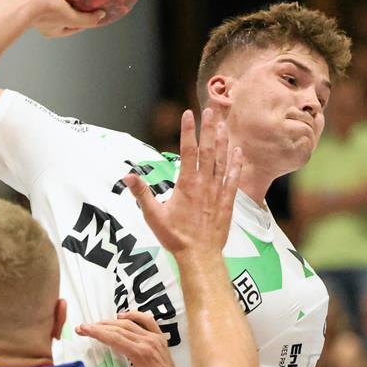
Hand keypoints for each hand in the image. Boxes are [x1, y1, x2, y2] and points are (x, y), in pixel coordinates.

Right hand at [19, 0, 106, 37]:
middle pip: (66, 11)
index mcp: (53, 29)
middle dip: (75, 4)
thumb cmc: (46, 12)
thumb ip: (87, 19)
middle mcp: (46, 18)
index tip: (95, 11)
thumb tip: (102, 15)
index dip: (86, 19)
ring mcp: (38, 4)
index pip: (75, 25)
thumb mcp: (72, 18)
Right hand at [77, 310, 182, 366]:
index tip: (82, 330)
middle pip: (118, 329)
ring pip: (129, 323)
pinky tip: (121, 315)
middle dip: (99, 327)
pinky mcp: (159, 337)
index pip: (114, 338)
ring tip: (97, 324)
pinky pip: (147, 320)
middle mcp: (147, 342)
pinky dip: (134, 315)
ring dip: (111, 322)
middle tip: (83, 327)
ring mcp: (154, 337)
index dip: (96, 333)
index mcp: (140, 353)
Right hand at [122, 108, 242, 257]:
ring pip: (222, 161)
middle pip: (208, 150)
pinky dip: (236, 163)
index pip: (188, 151)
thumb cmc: (175, 237)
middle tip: (211, 110)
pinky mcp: (227, 201)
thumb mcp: (153, 216)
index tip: (188, 113)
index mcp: (187, 185)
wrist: (200, 256)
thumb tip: (128, 176)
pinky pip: (234, 178)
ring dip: (223, 141)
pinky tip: (238, 150)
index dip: (188, 131)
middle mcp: (205, 184)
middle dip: (209, 128)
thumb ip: (141, 194)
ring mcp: (218, 192)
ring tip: (223, 123)